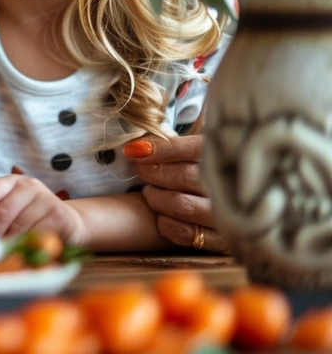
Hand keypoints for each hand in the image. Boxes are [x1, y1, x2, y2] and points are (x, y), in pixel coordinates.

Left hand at [0, 175, 83, 244]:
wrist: (67, 223)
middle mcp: (29, 185)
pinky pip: (36, 233)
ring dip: (7, 242)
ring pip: (18, 225)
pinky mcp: (58, 215)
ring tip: (1, 253)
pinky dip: (25, 245)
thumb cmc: (29, 220)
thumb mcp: (10, 212)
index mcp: (11, 181)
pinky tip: (20, 252)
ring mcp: (45, 198)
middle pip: (3, 211)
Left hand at [124, 134, 228, 253]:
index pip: (192, 149)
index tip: (133, 150)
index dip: (160, 148)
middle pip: (183, 176)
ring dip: (157, 198)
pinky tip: (162, 215)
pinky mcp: (224, 242)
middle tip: (142, 170)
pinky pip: (187, 234)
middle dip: (153, 172)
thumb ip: (185, 144)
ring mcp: (231, 216)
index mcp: (233, 157)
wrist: (252, 207)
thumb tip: (143, 143)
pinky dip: (166, 223)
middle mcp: (236, 187)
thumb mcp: (210, 150)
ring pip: (182, 204)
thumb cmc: (220, 171)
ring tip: (150, 192)